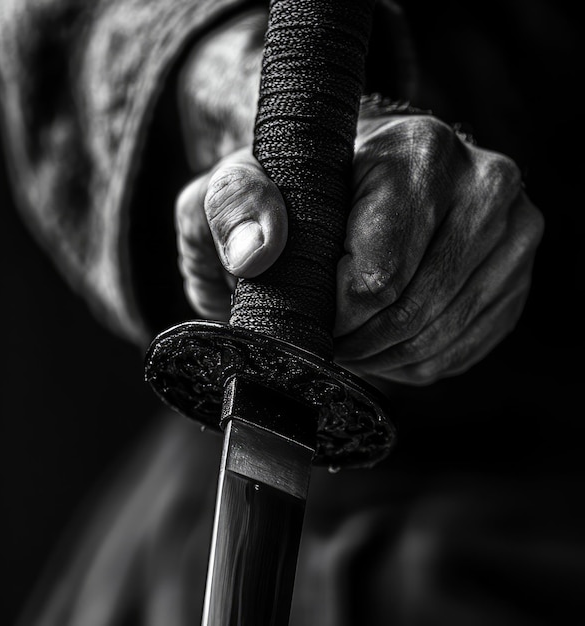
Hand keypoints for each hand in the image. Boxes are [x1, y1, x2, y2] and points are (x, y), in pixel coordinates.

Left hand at [175, 112, 543, 385]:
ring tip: (349, 335)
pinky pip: (461, 350)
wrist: (348, 183)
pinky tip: (383, 338)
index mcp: (421, 153)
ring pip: (438, 339)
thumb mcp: (240, 184)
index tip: (305, 312)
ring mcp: (511, 235)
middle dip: (355, 340)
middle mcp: (484, 187)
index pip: (378, 278)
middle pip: (412, 313)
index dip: (331, 315)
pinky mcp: (514, 278)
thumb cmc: (295, 188)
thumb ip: (233, 205)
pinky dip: (412, 360)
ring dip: (381, 355)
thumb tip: (256, 254)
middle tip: (322, 332)